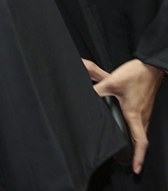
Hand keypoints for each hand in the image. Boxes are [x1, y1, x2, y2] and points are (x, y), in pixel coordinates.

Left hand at [91, 58, 164, 173]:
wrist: (150, 66)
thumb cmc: (135, 74)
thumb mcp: (111, 82)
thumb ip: (96, 90)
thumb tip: (84, 96)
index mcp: (134, 114)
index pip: (140, 142)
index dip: (139, 157)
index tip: (135, 168)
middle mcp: (142, 116)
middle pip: (142, 140)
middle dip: (138, 153)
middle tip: (131, 163)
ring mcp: (145, 112)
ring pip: (142, 132)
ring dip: (138, 143)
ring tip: (130, 150)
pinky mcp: (145, 106)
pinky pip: (142, 124)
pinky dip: (137, 132)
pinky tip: (129, 130)